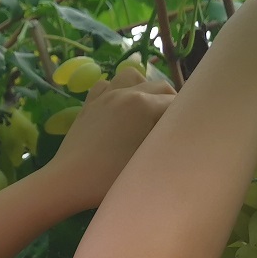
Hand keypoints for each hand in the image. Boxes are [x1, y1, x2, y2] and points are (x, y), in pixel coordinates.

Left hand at [42, 62, 176, 209]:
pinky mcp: (89, 104)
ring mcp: (104, 95)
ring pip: (131, 75)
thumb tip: (177, 134)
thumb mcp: (146, 161)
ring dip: (144, 87)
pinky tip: (119, 108)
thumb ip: (166, 141)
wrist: (67, 181)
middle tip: (173, 124)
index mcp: (143, 105)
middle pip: (158, 85)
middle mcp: (125, 92)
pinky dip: (117, 90)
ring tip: (147, 109)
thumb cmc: (109, 178)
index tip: (189, 131)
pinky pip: (107, 84)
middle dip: (170, 100)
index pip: (176, 102)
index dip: (186, 116)